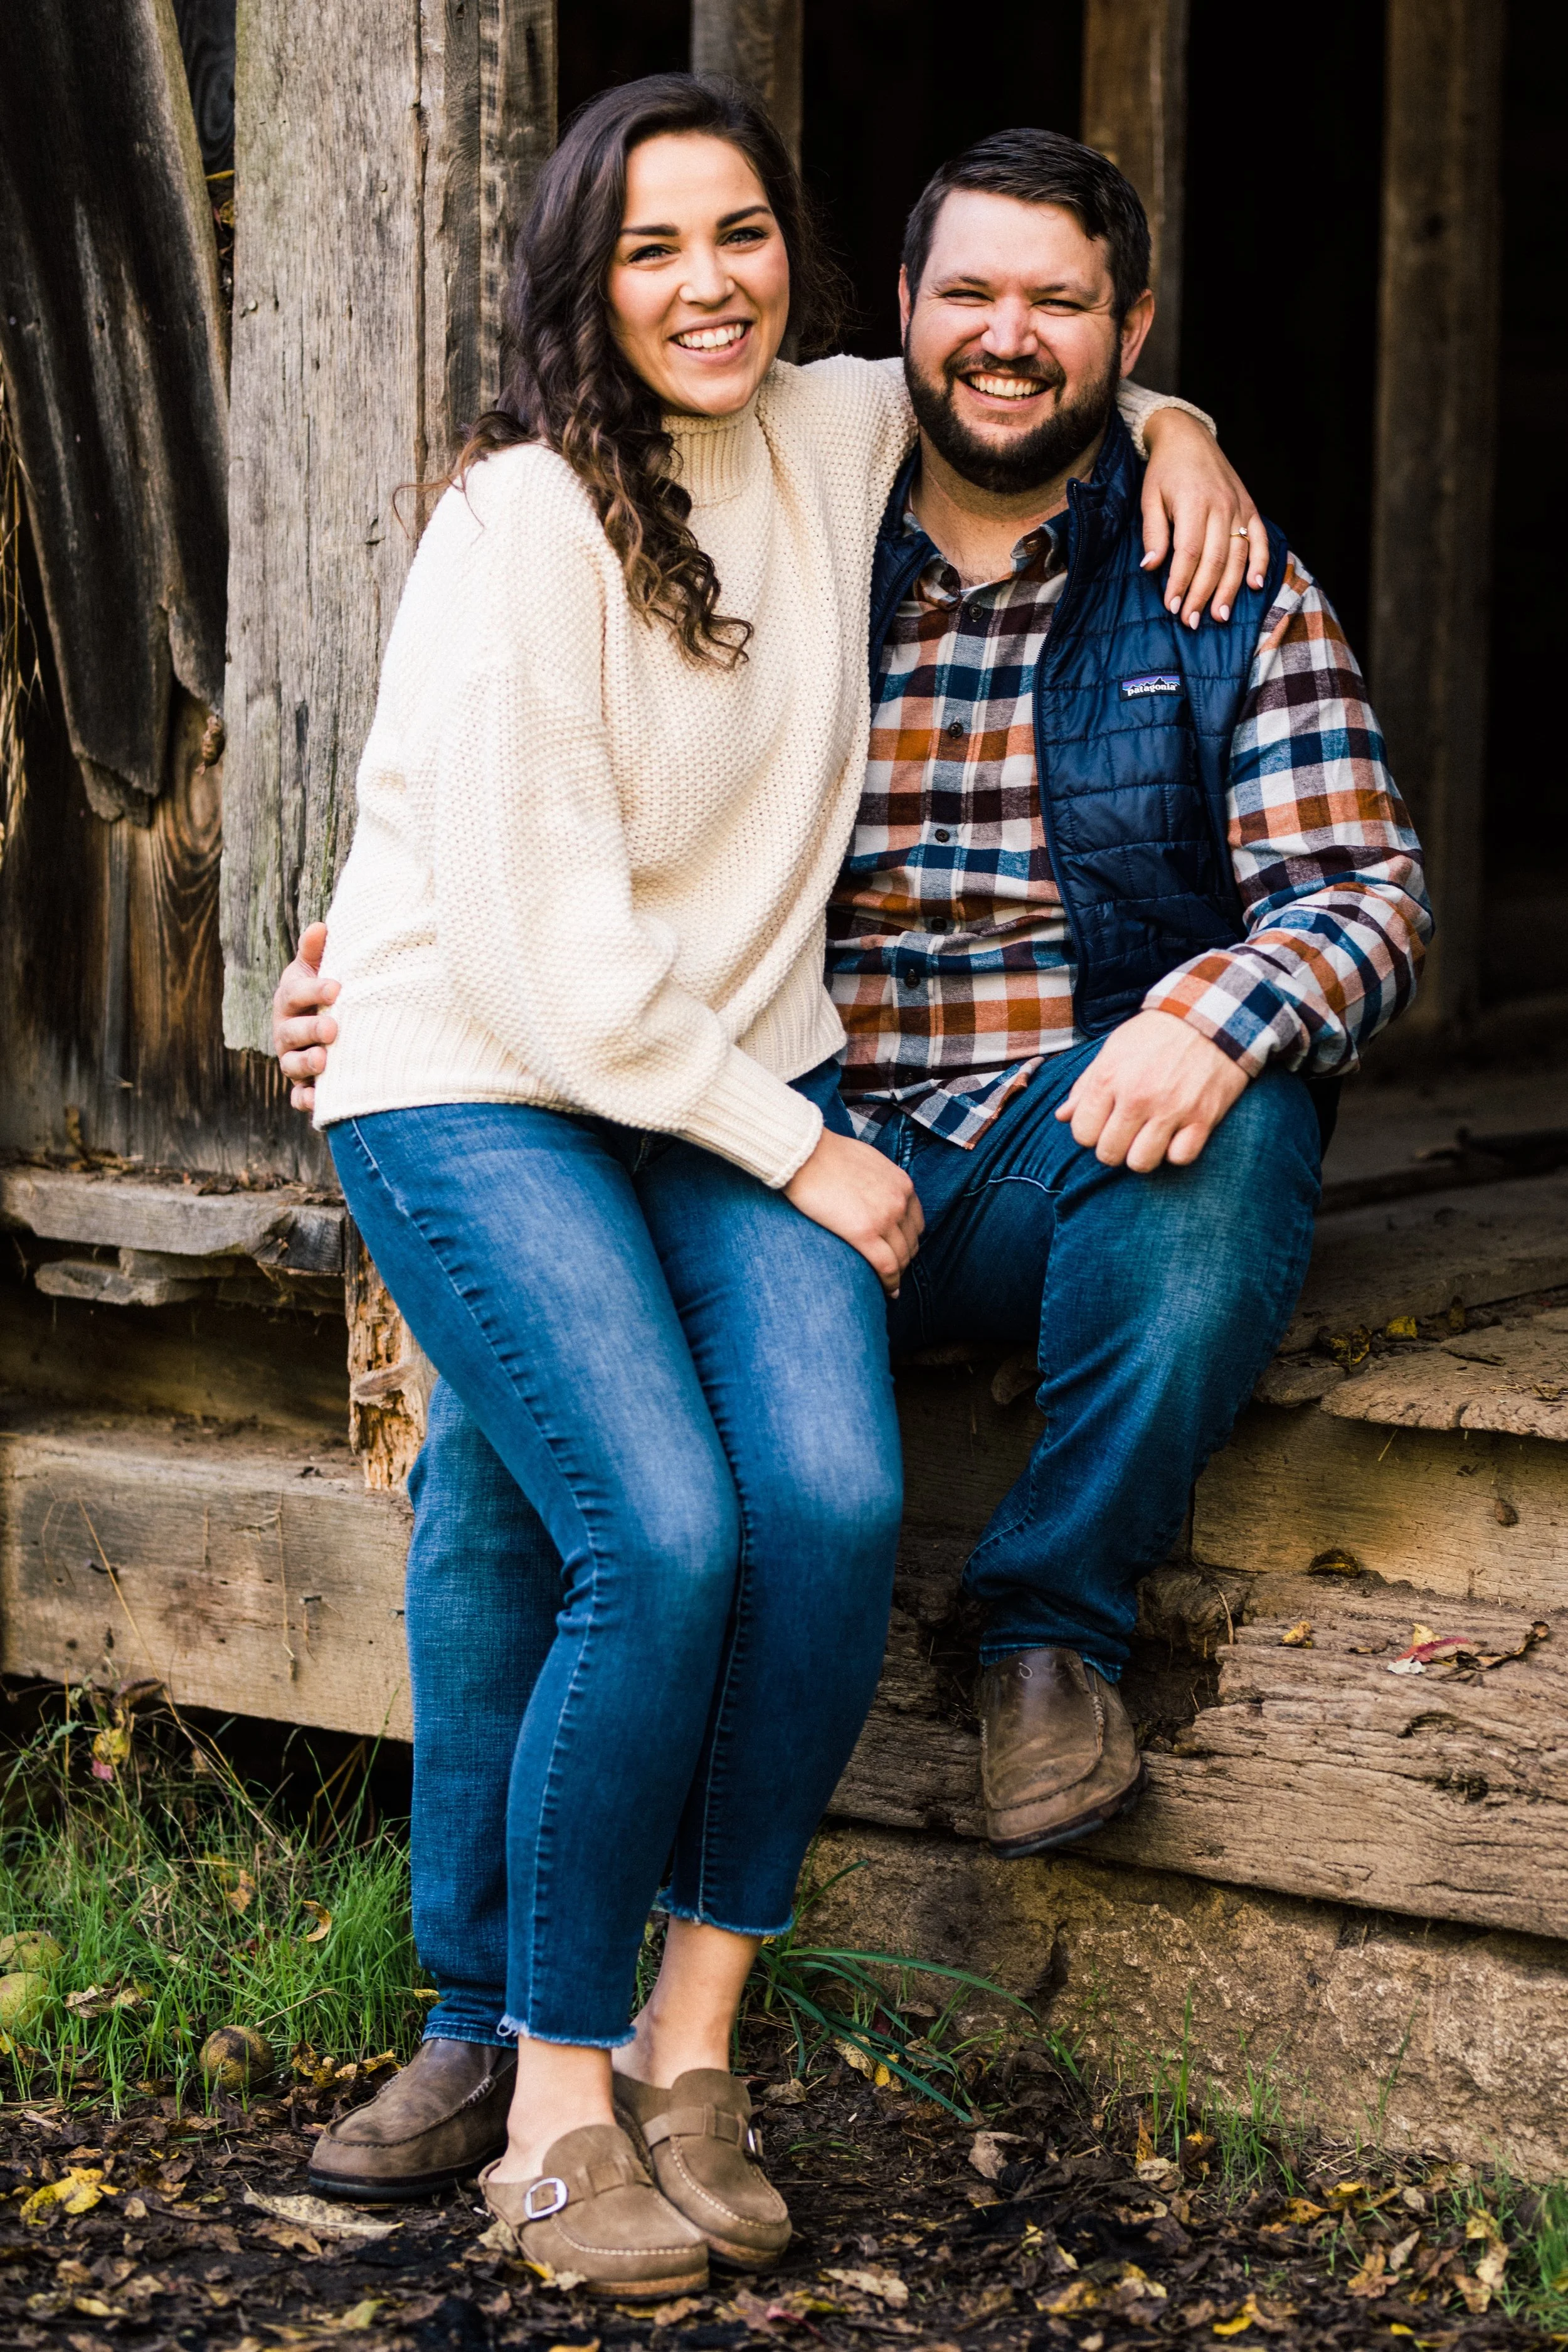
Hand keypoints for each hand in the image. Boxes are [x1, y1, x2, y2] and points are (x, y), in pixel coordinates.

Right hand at [272, 921, 339, 1112]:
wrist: (322, 1026)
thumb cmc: (321, 994)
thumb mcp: (316, 970)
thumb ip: (316, 952)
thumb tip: (321, 926)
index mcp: (289, 1000)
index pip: (296, 993)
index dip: (314, 990)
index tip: (337, 987)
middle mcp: (286, 1031)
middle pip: (292, 1032)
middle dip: (311, 1030)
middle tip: (333, 1028)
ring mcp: (292, 1058)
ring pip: (292, 1064)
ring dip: (307, 1064)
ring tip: (325, 1060)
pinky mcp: (302, 1084)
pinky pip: (298, 1095)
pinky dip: (304, 1100)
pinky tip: (316, 1101)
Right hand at [784, 1126, 923, 1294]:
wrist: (804, 1153)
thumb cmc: (826, 1155)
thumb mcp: (868, 1162)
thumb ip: (881, 1180)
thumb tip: (875, 1194)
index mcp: (902, 1184)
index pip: (916, 1222)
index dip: (908, 1241)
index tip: (899, 1251)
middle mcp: (900, 1201)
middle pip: (911, 1242)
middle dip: (903, 1259)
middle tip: (892, 1271)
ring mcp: (885, 1218)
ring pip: (902, 1257)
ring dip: (897, 1273)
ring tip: (889, 1284)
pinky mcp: (865, 1233)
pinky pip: (887, 1266)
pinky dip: (890, 1282)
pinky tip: (889, 1291)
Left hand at [1056, 1010, 1247, 1171]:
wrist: (1209, 1017)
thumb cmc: (1155, 1034)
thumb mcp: (1113, 1049)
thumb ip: (1085, 1085)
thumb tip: (1061, 1116)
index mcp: (1110, 1078)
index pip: (1083, 1133)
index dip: (1090, 1133)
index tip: (1102, 1122)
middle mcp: (1137, 1097)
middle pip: (1109, 1154)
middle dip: (1113, 1147)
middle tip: (1125, 1132)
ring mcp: (1171, 1109)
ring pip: (1141, 1162)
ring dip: (1142, 1154)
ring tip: (1148, 1137)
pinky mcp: (1202, 1118)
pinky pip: (1180, 1158)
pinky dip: (1176, 1152)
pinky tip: (1175, 1135)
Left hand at [1138, 408, 1268, 628]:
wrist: (1188, 437)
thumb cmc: (1164, 470)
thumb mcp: (1149, 497)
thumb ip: (1153, 532)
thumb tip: (1150, 567)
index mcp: (1194, 504)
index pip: (1189, 553)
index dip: (1181, 583)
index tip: (1172, 607)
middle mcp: (1221, 506)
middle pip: (1215, 560)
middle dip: (1202, 594)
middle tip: (1191, 622)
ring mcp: (1239, 508)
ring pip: (1238, 555)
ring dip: (1230, 589)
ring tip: (1219, 616)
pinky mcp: (1250, 508)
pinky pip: (1261, 539)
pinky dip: (1261, 563)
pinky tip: (1255, 586)